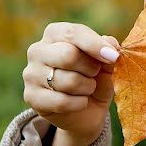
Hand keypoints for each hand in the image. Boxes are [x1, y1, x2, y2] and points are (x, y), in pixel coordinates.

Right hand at [22, 22, 119, 145]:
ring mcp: (31, 74)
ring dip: (87, 87)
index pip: (74, 33)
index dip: (95, 44)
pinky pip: (63, 101)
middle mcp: (38, 50)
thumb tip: (110, 42)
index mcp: (55, 34)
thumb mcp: (106, 65)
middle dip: (91, 68)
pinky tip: (80, 102)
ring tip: (87, 88)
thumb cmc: (95, 80)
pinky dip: (80, 104)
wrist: (84, 112)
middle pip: (68, 55)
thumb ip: (108, 52)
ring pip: (68, 81)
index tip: (114, 56)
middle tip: (95, 74)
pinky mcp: (31, 96)